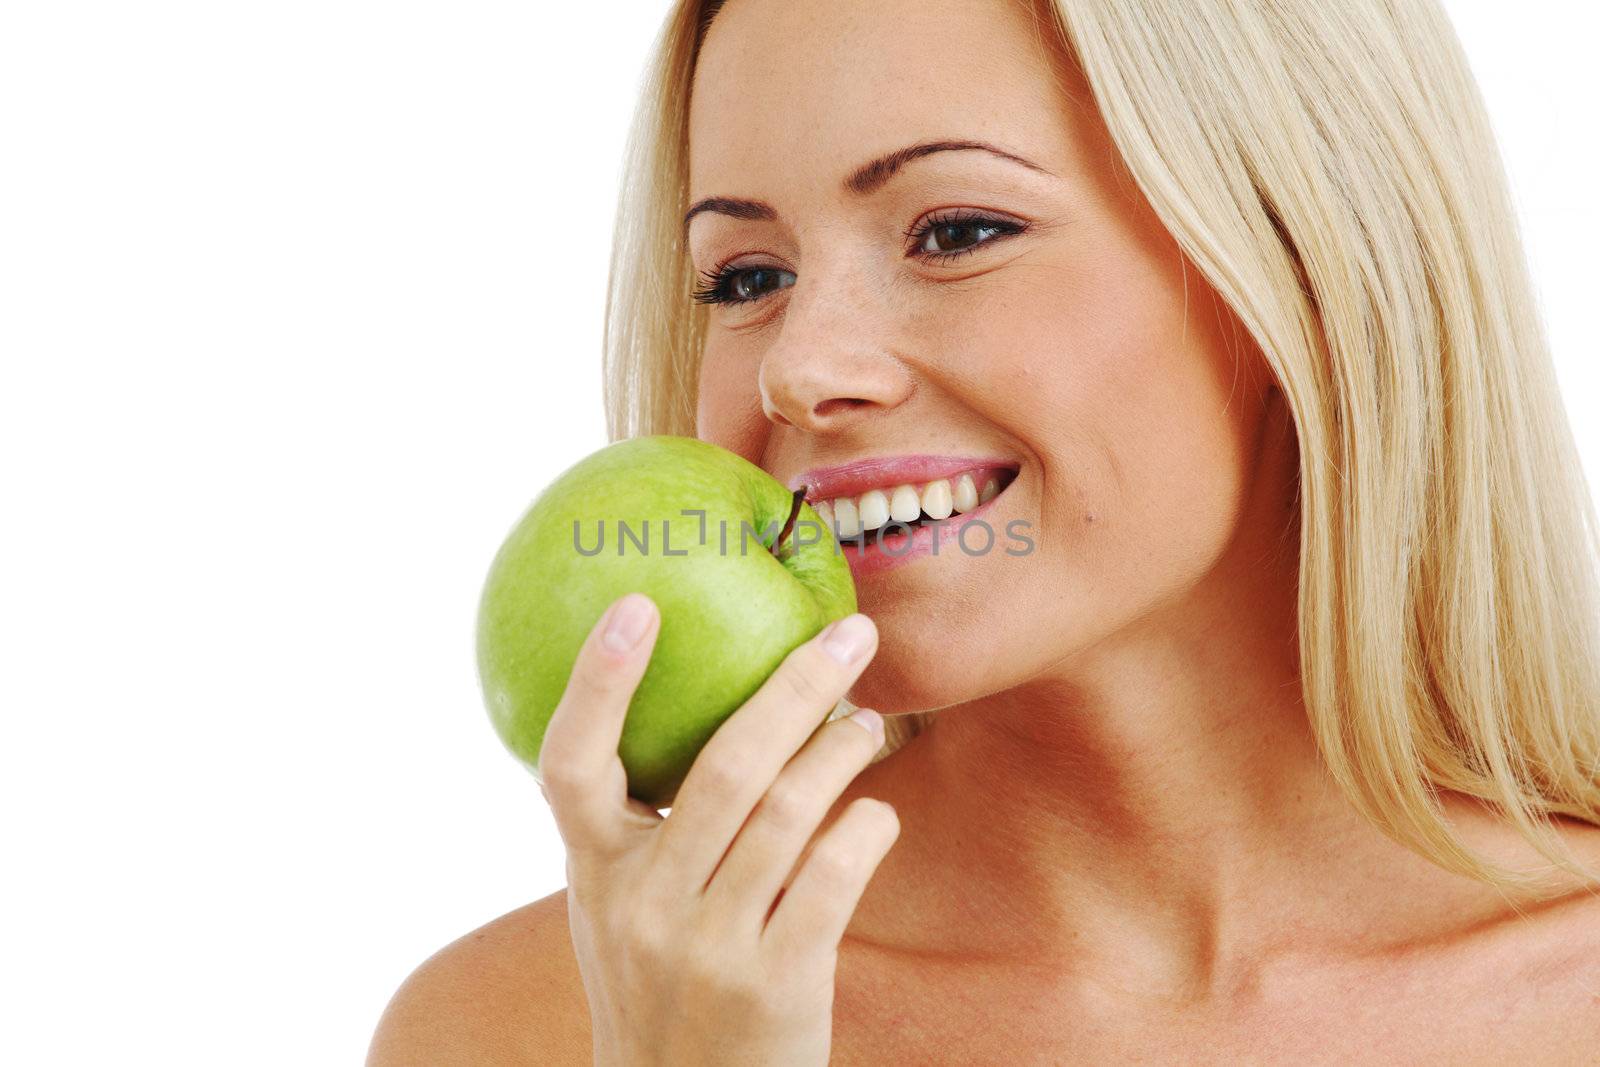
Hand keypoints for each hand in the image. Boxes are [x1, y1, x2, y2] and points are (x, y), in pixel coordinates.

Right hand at [537, 592, 896, 1066]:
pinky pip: (834, 876)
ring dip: (843, 751)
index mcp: (595, 874)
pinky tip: (876, 811)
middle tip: (852, 636)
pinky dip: (865, 828)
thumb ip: (643, 832)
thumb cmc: (661, 988)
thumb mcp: (622, 913)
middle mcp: (643, 906)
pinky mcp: (777, 986)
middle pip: (726, 768)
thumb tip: (707, 711)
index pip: (571, 765)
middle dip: (797, 687)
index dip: (598, 683)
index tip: (636, 604)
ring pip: (791, 813)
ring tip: (867, 722)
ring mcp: (709, 948)